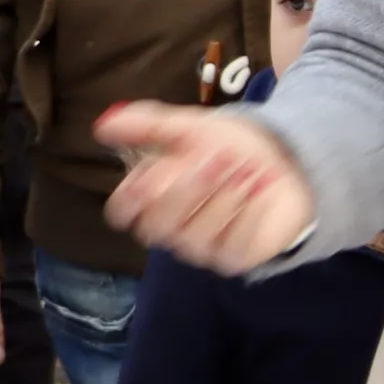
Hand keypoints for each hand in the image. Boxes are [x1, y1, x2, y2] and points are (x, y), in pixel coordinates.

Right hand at [99, 101, 315, 271]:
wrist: (279, 159)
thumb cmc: (224, 147)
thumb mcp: (189, 127)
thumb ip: (148, 125)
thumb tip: (104, 124)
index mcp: (149, 200)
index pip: (122, 212)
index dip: (130, 198)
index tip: (146, 175)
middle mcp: (169, 229)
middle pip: (159, 225)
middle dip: (187, 189)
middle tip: (218, 156)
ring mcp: (200, 249)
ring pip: (198, 236)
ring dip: (225, 197)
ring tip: (248, 167)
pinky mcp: (233, 259)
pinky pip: (235, 243)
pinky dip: (251, 211)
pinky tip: (263, 186)